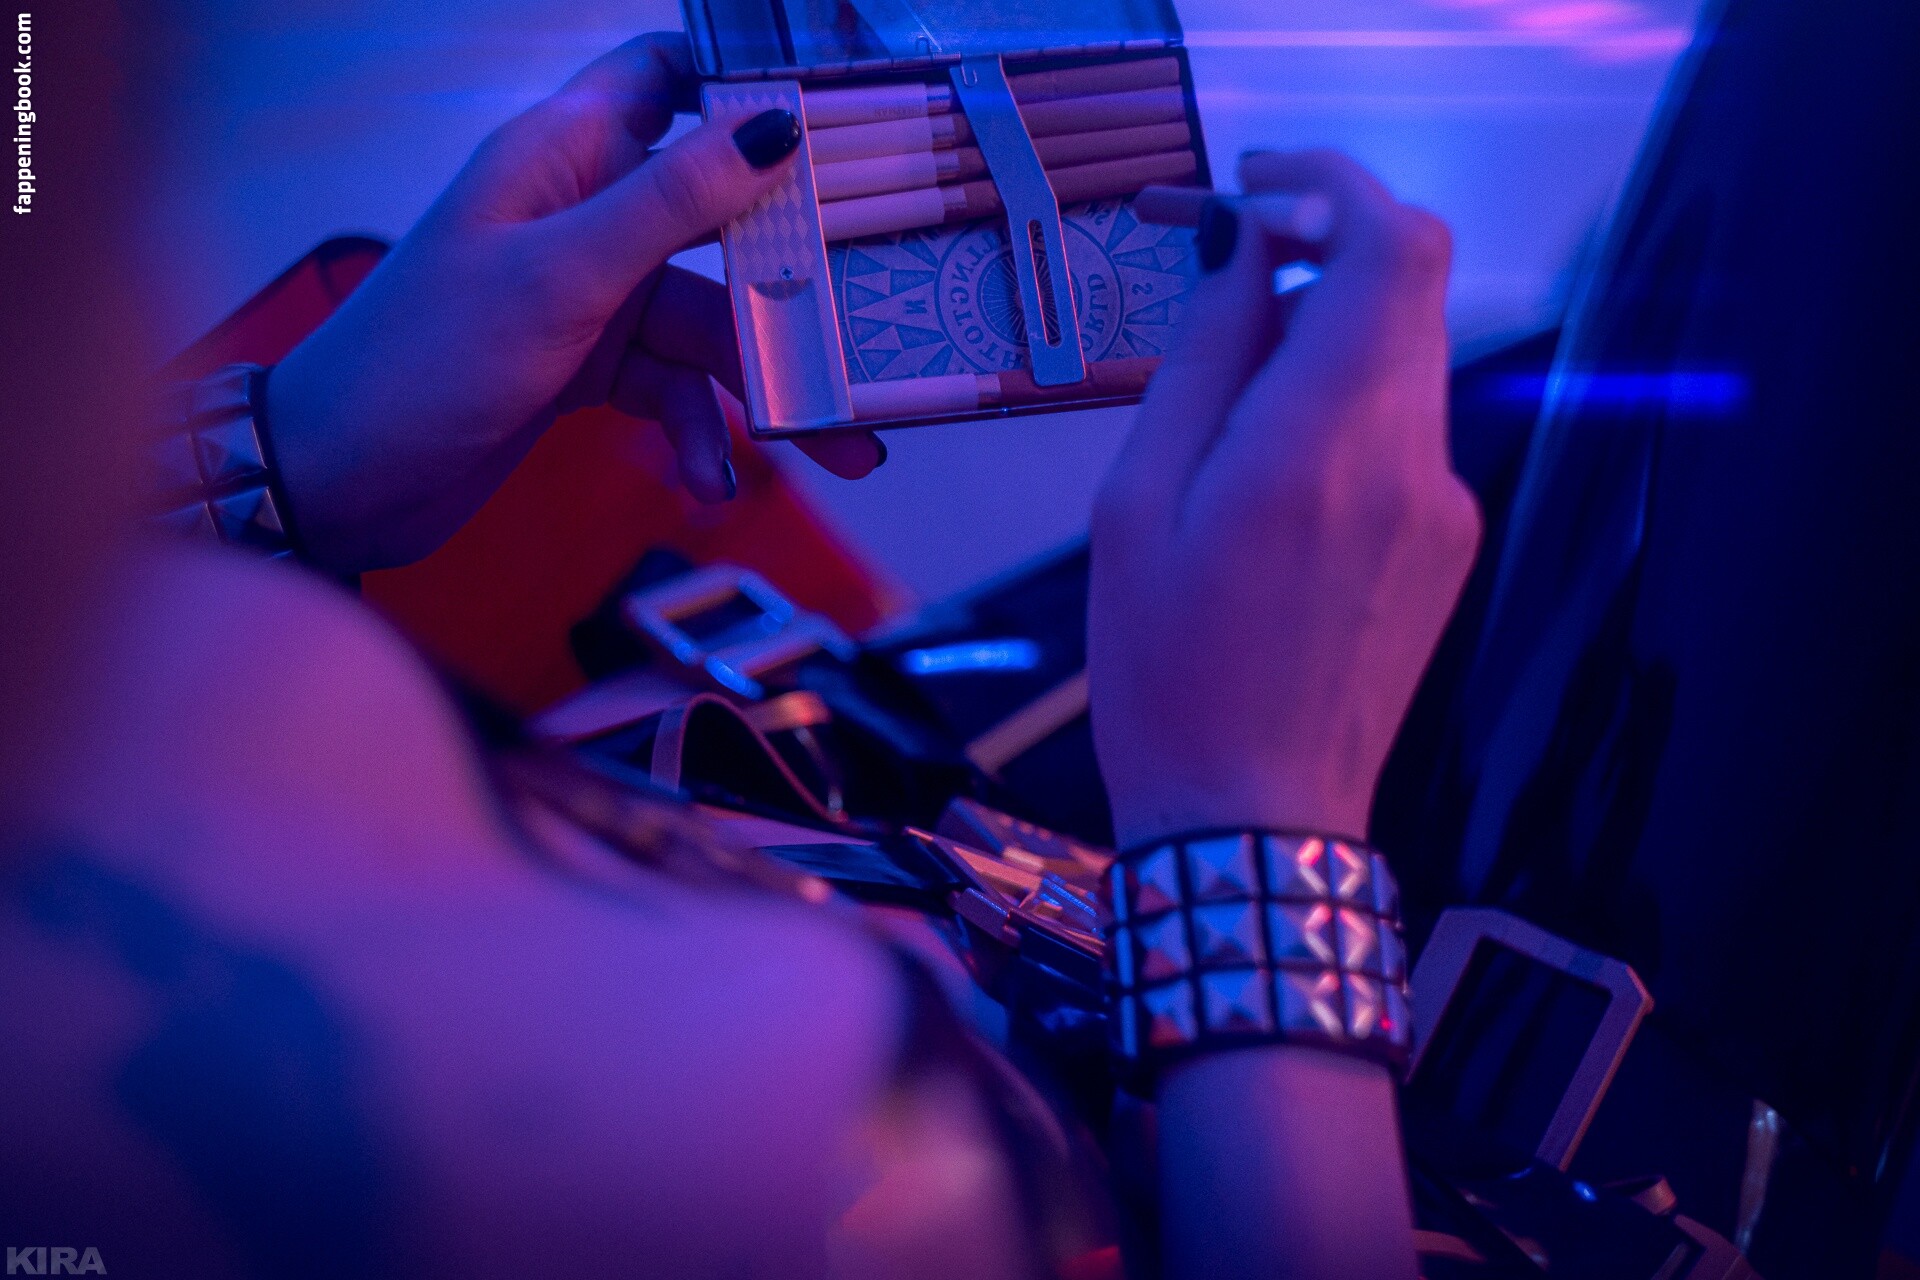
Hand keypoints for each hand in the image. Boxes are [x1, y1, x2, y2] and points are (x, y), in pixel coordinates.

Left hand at [267, 34, 884, 574]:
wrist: (337, 483)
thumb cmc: (420, 360)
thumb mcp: (558, 277)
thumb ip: (668, 206)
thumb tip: (771, 129)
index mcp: (565, 154)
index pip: (668, 77)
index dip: (748, 88)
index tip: (838, 126)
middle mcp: (584, 212)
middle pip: (720, 222)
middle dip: (793, 281)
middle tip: (869, 322)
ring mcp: (590, 293)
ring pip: (709, 322)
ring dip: (763, 388)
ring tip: (834, 449)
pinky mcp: (589, 365)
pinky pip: (673, 388)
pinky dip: (698, 433)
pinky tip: (710, 481)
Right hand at [1088, 150, 1480, 849]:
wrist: (1254, 822)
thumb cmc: (1167, 676)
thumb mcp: (1136, 509)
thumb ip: (1201, 366)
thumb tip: (1239, 258)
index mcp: (1317, 450)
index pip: (1385, 249)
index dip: (1331, 189)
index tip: (1260, 190)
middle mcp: (1407, 465)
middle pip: (1409, 284)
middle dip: (1326, 247)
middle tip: (1232, 268)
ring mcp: (1443, 506)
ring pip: (1409, 351)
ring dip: (1333, 325)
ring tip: (1235, 384)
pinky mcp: (1449, 541)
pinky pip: (1409, 422)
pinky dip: (1350, 394)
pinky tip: (1276, 457)